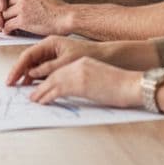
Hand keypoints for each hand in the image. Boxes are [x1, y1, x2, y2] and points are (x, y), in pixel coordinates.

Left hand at [1, 0, 70, 35]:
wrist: (66, 17)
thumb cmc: (57, 8)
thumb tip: (15, 0)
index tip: (1, 6)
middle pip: (2, 2)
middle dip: (0, 11)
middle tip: (0, 18)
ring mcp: (22, 7)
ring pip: (3, 14)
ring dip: (2, 21)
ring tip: (4, 26)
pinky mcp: (23, 20)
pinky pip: (7, 25)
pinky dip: (6, 30)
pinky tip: (9, 32)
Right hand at [6, 35, 99, 86]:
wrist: (106, 56)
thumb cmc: (88, 54)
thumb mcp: (67, 62)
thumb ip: (48, 68)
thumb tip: (31, 74)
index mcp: (49, 43)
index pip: (28, 55)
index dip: (18, 68)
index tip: (11, 79)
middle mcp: (48, 48)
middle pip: (29, 60)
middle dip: (19, 72)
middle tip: (11, 85)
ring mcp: (52, 55)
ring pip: (35, 66)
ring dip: (28, 76)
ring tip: (21, 88)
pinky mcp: (57, 63)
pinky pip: (43, 70)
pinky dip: (37, 78)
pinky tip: (34, 86)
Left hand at [25, 57, 140, 108]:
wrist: (132, 85)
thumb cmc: (122, 86)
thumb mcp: (100, 79)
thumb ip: (87, 82)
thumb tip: (81, 90)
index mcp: (84, 62)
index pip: (61, 70)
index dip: (50, 79)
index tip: (42, 86)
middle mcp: (78, 65)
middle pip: (54, 74)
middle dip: (41, 84)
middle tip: (32, 93)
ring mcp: (78, 73)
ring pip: (52, 82)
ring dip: (40, 92)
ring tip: (33, 99)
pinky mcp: (79, 84)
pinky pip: (56, 90)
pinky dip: (46, 96)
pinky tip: (40, 102)